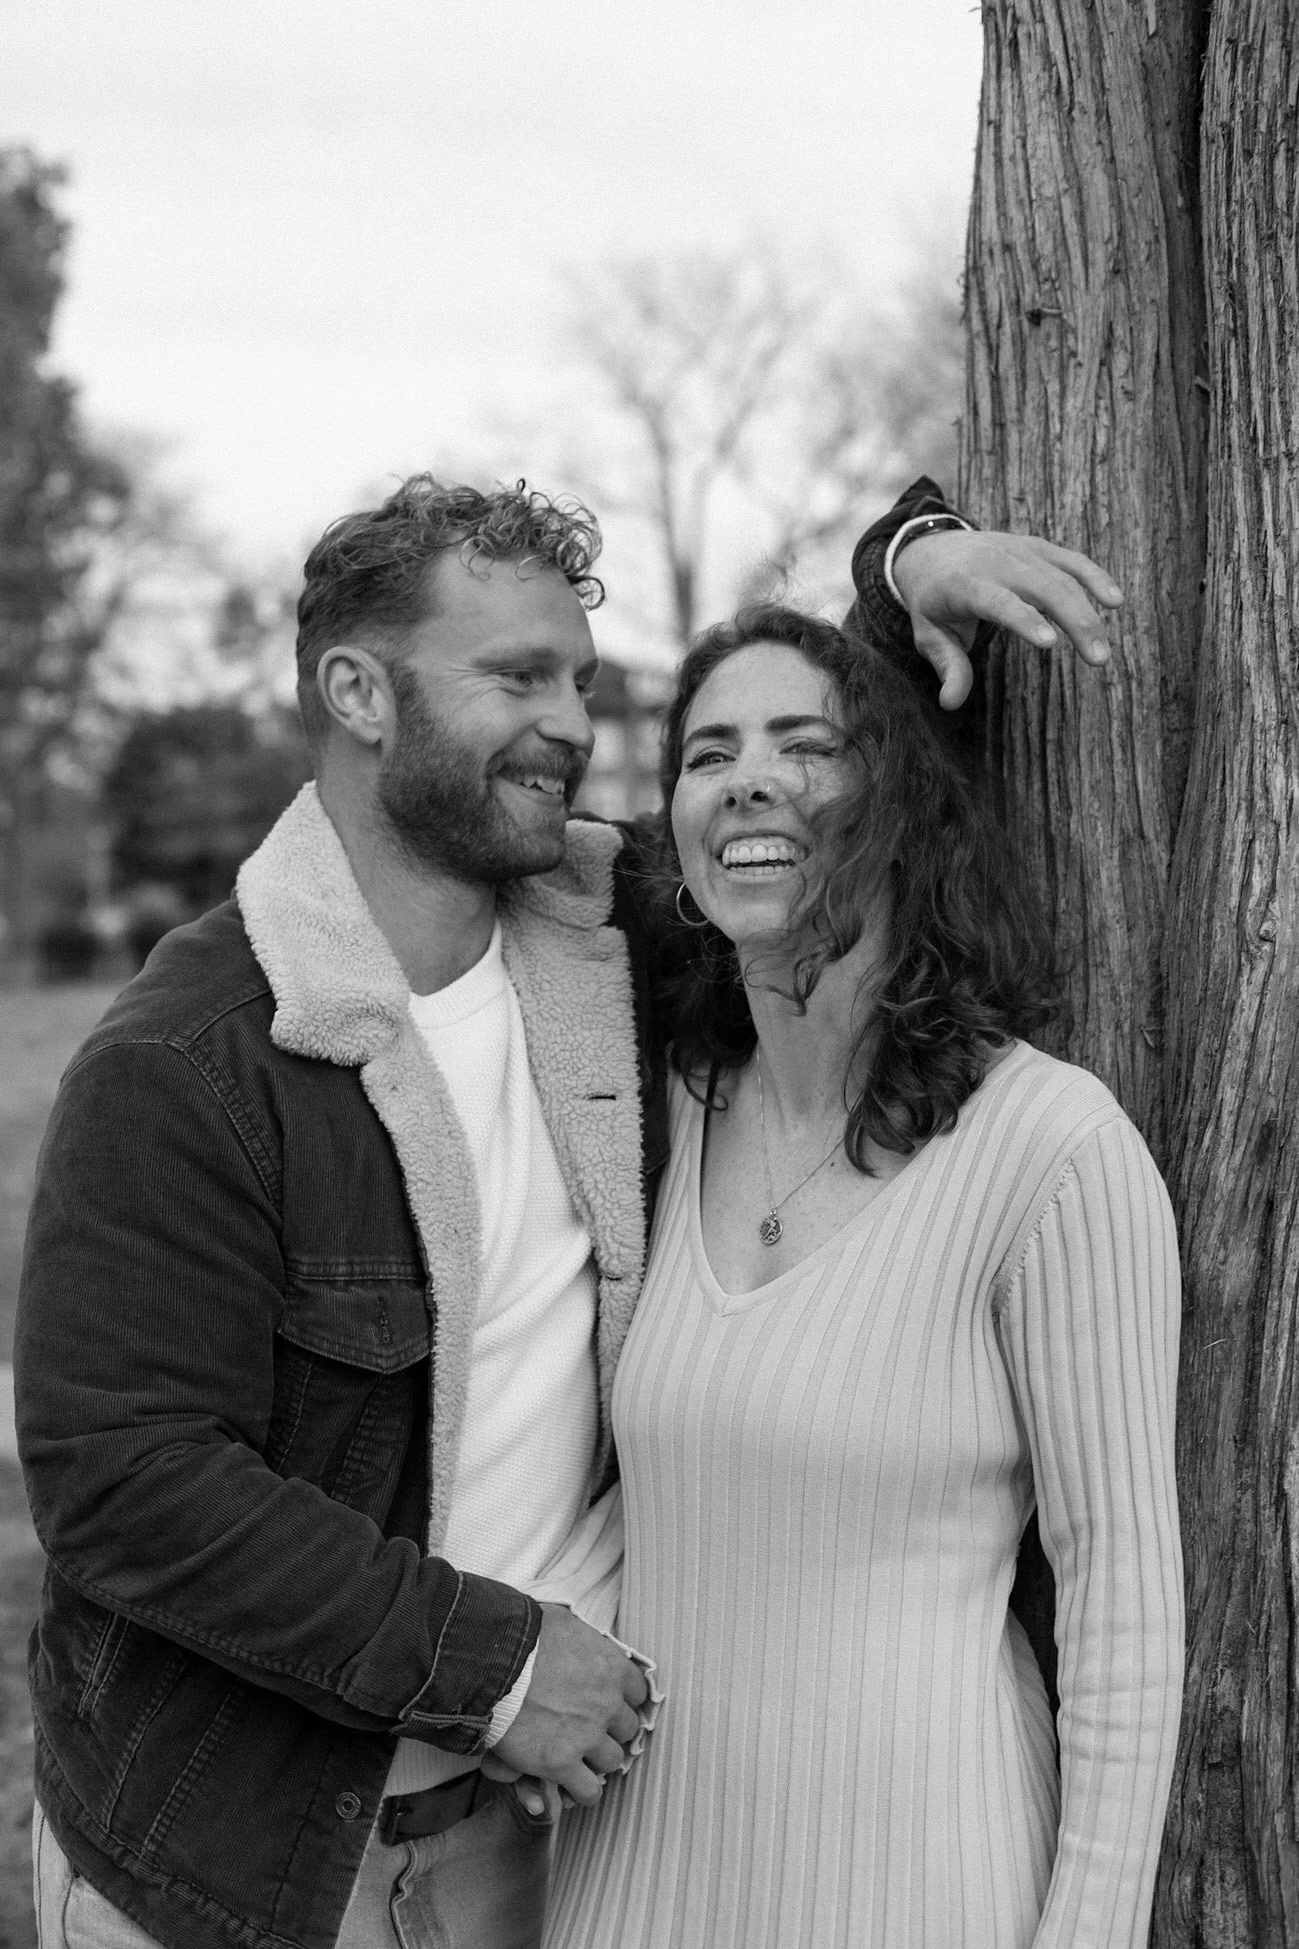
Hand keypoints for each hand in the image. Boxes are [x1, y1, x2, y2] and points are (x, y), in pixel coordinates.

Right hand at [481, 1603, 646, 1806]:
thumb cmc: (524, 1636)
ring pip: (613, 1761)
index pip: (638, 1692)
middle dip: (612, 1730)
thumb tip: (582, 1636)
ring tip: (581, 1755)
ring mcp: (586, 1736)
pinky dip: (584, 1791)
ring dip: (598, 1759)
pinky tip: (574, 1785)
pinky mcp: (561, 1763)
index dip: (623, 1699)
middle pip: (628, 1729)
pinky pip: (589, 1791)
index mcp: (612, 1668)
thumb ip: (583, 1637)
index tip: (611, 1702)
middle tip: (593, 1729)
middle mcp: (607, 1704)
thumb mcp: (564, 1622)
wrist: (492, 1662)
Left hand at [891, 529, 1123, 708]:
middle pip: (1044, 589)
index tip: (1052, 643)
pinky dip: (1095, 577)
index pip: (999, 601)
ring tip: (1102, 652)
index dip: (1026, 620)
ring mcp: (1021, 551)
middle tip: (1098, 660)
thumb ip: (946, 665)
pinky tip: (1115, 601)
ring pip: (1063, 578)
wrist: (931, 548)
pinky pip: (1072, 561)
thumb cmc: (932, 599)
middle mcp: (997, 562)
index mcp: (965, 583)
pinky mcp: (1039, 548)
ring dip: (1088, 613)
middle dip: (1075, 622)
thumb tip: (950, 703)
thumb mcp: (928, 633)